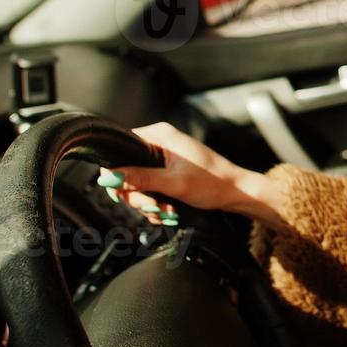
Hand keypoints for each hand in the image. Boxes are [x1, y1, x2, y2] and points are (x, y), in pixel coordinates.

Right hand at [98, 121, 285, 231]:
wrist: (236, 193)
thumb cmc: (213, 183)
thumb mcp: (174, 183)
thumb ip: (141, 179)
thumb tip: (110, 176)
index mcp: (160, 135)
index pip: (121, 148)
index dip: (118, 173)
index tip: (126, 193)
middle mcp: (160, 143)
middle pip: (127, 170)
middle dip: (137, 195)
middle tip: (153, 207)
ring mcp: (164, 158)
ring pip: (138, 184)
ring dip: (148, 203)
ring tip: (166, 211)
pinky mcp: (168, 171)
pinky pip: (149, 189)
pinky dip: (155, 204)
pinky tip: (168, 211)